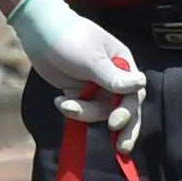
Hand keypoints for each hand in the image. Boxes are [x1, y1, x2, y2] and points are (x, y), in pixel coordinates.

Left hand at [5, 0, 148, 149]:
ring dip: (84, 113)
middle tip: (121, 148)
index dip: (128, 111)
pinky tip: (59, 102)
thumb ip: (114, 78)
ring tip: (64, 105)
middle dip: (123, 128)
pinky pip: (83, 110)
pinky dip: (73, 111)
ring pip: (100, 112)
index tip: (115, 123)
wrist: (40, 32)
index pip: (134, 93)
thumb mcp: (92, 60)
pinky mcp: (79, 93)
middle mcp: (113, 77)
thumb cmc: (70, 39)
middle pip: (124, 108)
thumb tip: (142, 84)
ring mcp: (96, 87)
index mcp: (123, 64)